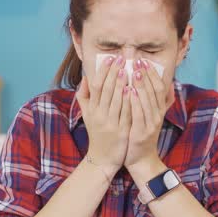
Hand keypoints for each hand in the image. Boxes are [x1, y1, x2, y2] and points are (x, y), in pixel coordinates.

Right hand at [76, 54, 130, 176]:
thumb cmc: (96, 133)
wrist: (102, 158)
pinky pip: (124, 113)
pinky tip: (132, 90)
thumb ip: (84, 96)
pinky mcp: (120, 131)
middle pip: (106, 90)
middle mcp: (99, 115)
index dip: (103, 71)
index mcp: (91, 109)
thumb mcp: (87, 115)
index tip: (109, 58)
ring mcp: (109, 123)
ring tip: (127, 69)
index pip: (96, 86)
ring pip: (115, 100)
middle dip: (113, 73)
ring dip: (121, 84)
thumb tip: (86, 77)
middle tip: (121, 58)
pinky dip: (128, 101)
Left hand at [123, 58, 170, 167]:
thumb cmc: (142, 135)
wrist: (141, 159)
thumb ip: (159, 102)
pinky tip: (129, 91)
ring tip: (134, 72)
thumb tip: (168, 84)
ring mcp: (151, 124)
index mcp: (159, 110)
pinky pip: (139, 114)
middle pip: (154, 91)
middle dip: (146, 75)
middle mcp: (158, 115)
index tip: (144, 61)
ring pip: (147, 101)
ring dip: (141, 85)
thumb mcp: (153, 117)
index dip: (153, 74)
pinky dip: (135, 102)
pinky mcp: (142, 132)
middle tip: (137, 61)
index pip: (159, 87)